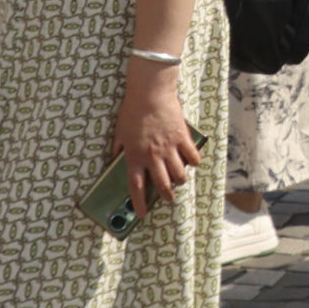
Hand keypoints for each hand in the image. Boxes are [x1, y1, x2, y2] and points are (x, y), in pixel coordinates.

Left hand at [116, 76, 202, 209]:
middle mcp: (153, 156)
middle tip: (168, 198)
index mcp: (135, 156)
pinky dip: (193, 162)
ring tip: (179, 180)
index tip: (142, 213)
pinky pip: (192, 157)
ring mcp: (169, 148)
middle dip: (166, 196)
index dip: (139, 203)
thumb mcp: (119, 132)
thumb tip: (115, 158)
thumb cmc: (132, 111)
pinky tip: (191, 161)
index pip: (136, 186)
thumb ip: (118, 148)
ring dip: (180, 181)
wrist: (150, 94)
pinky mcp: (182, 138)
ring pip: (179, 175)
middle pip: (162, 185)